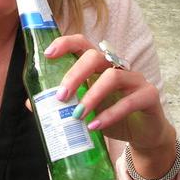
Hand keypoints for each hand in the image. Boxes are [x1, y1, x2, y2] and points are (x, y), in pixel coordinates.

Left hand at [47, 34, 178, 179]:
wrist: (143, 135)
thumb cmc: (111, 116)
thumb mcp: (85, 110)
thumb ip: (62, 104)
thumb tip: (30, 104)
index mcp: (99, 65)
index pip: (82, 44)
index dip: (65, 44)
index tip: (48, 54)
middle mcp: (117, 66)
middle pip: (95, 56)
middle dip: (75, 74)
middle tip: (61, 96)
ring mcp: (135, 79)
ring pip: (113, 77)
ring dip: (92, 95)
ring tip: (77, 115)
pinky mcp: (149, 96)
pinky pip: (130, 101)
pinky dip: (110, 115)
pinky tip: (95, 126)